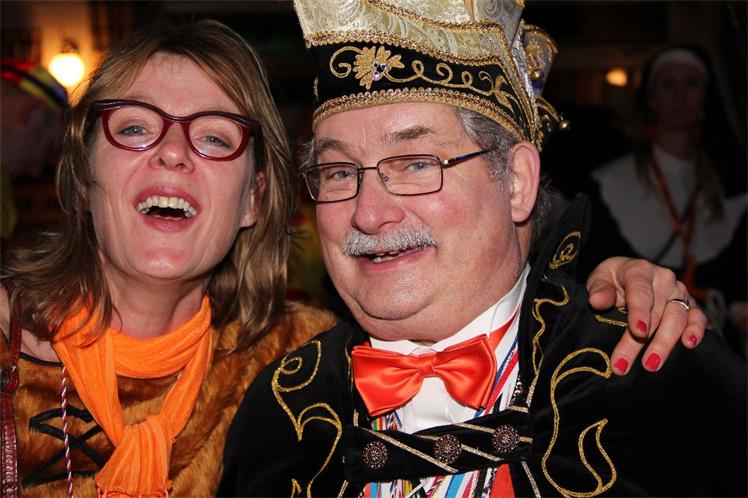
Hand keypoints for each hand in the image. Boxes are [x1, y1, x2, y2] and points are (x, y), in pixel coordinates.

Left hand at [586, 257, 706, 374]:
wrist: (626, 277)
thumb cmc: (611, 280)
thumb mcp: (599, 279)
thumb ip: (599, 289)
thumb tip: (597, 301)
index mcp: (639, 270)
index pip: (640, 292)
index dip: (639, 312)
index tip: (637, 332)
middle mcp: (663, 280)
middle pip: (655, 313)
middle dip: (639, 342)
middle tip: (624, 365)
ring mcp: (679, 292)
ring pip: (677, 319)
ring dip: (664, 344)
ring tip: (651, 365)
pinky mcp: (690, 305)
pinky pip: (698, 317)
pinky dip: (696, 330)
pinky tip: (689, 345)